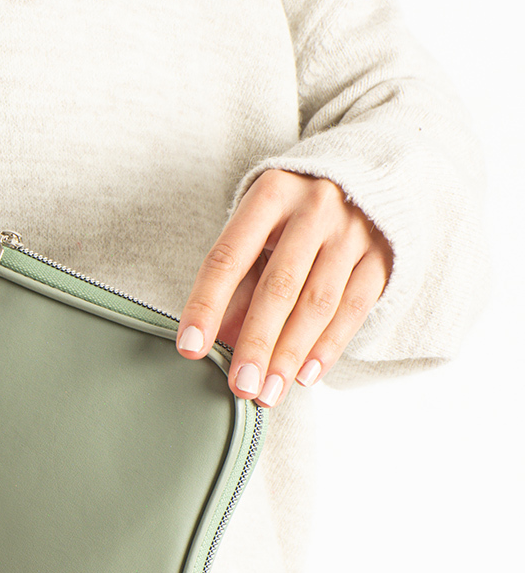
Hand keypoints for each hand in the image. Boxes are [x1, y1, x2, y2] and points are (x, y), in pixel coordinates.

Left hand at [174, 170, 392, 406]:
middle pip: (279, 285)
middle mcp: (314, 208)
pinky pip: (353, 308)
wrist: (367, 180)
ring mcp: (353, 231)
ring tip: (268, 392)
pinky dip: (328, 346)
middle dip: (256, 342)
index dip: (206, 305)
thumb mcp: (259, 230)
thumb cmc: (293, 215)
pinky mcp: (383, 255)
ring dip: (290, 355)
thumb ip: (239, 281)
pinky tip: (306, 376)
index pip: (229, 257)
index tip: (190, 349)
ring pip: (318, 303)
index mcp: (269, 194)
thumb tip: (219, 342)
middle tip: (240, 386)